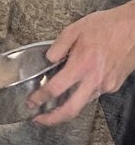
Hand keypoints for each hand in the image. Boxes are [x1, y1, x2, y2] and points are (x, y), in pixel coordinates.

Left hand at [27, 1, 134, 125]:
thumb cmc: (110, 25)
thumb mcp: (77, 29)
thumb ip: (59, 46)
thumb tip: (48, 59)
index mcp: (82, 65)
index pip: (55, 89)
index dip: (39, 98)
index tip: (31, 101)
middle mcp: (94, 79)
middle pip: (70, 110)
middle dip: (52, 119)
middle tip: (38, 119)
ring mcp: (106, 85)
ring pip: (82, 105)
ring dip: (66, 109)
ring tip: (53, 108)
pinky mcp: (114, 85)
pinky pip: (93, 95)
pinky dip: (81, 96)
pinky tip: (75, 91)